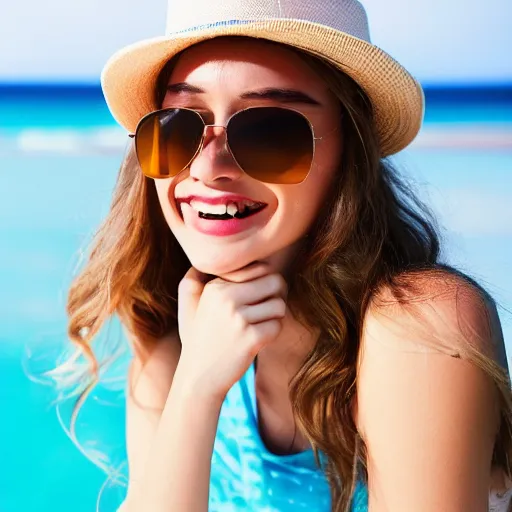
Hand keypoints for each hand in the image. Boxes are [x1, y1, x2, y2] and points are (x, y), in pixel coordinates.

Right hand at [175, 262, 286, 400]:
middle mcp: (227, 297)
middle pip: (276, 281)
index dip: (267, 281)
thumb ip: (197, 277)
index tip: (259, 296)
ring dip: (275, 317)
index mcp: (216, 286)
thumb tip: (216, 259)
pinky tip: (257, 340)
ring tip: (259, 326)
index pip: (260, 268)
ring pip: (280, 305)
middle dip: (278, 295)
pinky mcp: (251, 338)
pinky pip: (278, 326)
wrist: (197, 378)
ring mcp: (238, 318)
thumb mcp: (190, 303)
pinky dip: (272, 334)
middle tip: (268, 310)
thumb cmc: (198, 338)